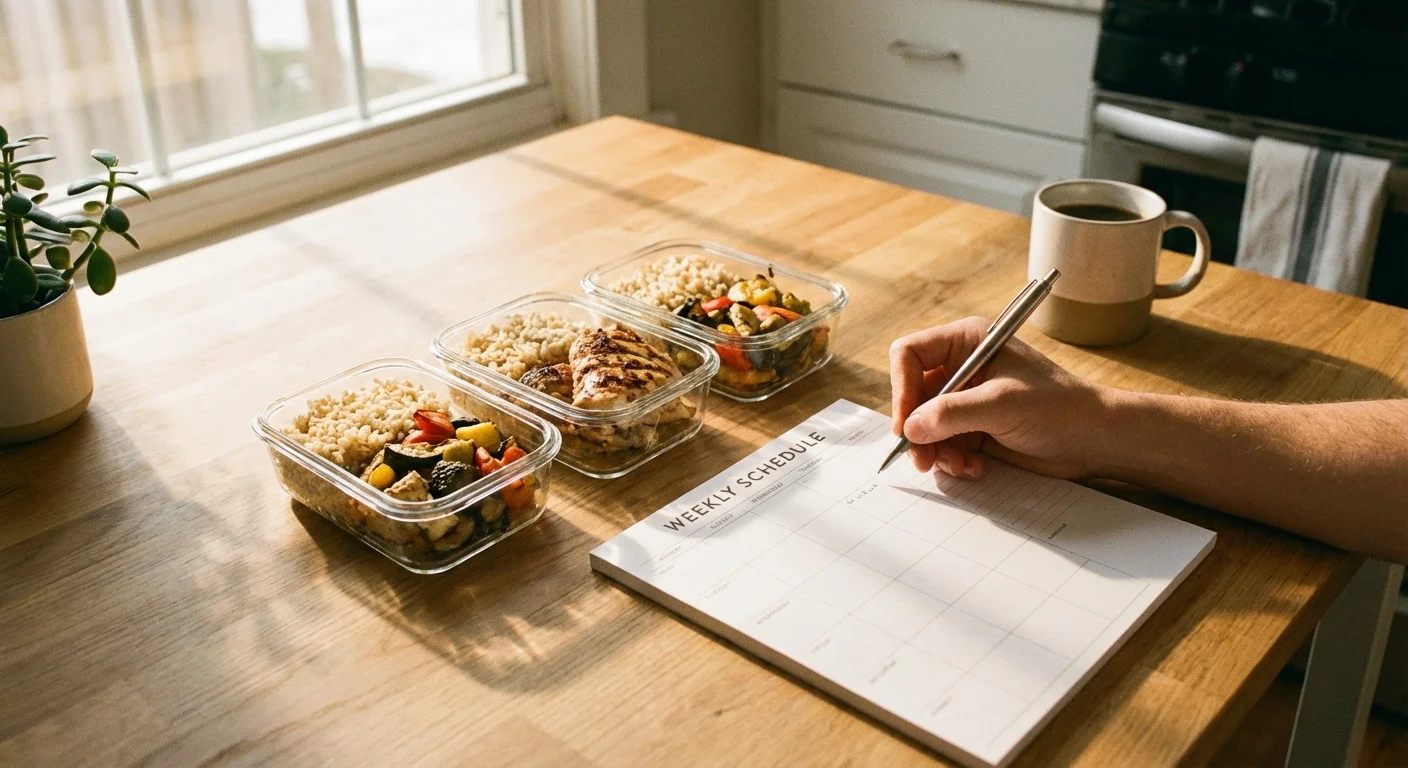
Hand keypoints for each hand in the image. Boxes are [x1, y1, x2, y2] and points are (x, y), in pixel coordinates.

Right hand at [889, 317, 1109, 480]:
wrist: (1094, 439)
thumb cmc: (1059, 408)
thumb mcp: (1003, 404)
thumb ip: (952, 413)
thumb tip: (910, 428)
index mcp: (967, 342)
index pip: (910, 355)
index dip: (901, 388)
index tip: (907, 424)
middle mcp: (961, 367)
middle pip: (912, 395)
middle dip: (917, 429)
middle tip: (923, 459)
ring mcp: (966, 399)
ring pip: (924, 425)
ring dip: (936, 450)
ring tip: (960, 466)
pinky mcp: (973, 427)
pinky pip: (942, 444)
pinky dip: (952, 460)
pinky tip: (974, 468)